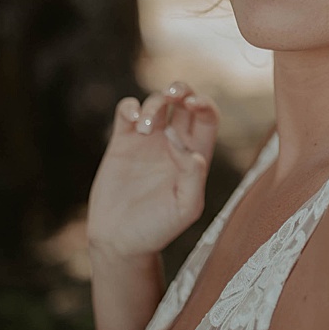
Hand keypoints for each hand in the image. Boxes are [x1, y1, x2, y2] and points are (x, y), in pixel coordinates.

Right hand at [86, 81, 219, 260]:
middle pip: (183, 101)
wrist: (121, 241)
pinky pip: (126, 111)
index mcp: (194, 155)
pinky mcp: (121, 142)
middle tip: (173, 93)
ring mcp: (147, 141)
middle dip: (181, 88)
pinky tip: (131, 120)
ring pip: (155, 102)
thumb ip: (192, 173)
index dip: (204, 103)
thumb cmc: (158, 228)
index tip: (192, 104)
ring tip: (144, 128)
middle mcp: (173, 143)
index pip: (207, 117)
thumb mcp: (186, 207)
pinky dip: (129, 107)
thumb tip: (179, 140)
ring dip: (153, 103)